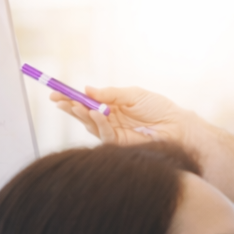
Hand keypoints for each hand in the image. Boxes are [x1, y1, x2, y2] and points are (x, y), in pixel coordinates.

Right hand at [51, 85, 233, 210]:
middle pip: (82, 114)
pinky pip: (103, 133)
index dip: (71, 97)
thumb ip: (110, 94)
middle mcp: (109, 120)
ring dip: (80, 113)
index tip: (55, 91)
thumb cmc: (159, 108)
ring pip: (89, 124)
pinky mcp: (118, 144)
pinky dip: (97, 122)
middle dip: (69, 106)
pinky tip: (95, 112)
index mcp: (111, 106)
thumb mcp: (133, 94)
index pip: (86, 101)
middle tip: (57, 98)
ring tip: (74, 103)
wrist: (178, 126)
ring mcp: (112, 133)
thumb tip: (87, 89)